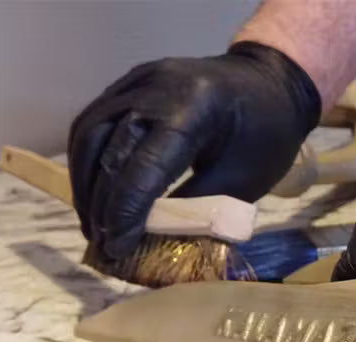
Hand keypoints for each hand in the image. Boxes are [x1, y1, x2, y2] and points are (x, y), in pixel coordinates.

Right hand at [67, 41, 320, 258]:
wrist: (270, 82)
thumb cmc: (266, 136)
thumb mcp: (241, 181)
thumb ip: (195, 209)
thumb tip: (148, 242)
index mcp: (194, 108)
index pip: (145, 165)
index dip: (126, 211)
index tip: (116, 248)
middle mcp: (156, 87)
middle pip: (110, 150)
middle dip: (102, 205)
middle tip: (102, 246)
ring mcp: (138, 80)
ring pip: (90, 134)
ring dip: (85, 185)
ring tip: (93, 226)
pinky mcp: (127, 83)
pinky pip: (93, 123)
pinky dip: (87, 161)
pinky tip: (92, 194)